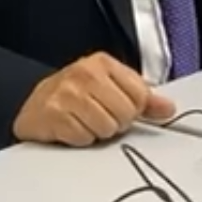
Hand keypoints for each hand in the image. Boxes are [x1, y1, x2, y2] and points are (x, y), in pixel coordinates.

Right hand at [11, 52, 176, 145]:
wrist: (34, 106)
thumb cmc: (74, 95)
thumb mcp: (109, 87)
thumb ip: (141, 96)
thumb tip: (167, 108)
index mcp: (102, 63)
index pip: (140, 95)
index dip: (133, 109)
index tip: (120, 108)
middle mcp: (84, 73)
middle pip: (125, 113)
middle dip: (116, 122)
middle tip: (99, 116)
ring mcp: (67, 93)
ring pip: (107, 128)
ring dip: (97, 132)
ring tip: (85, 122)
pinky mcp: (54, 114)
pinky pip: (84, 138)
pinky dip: (80, 139)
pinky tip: (71, 127)